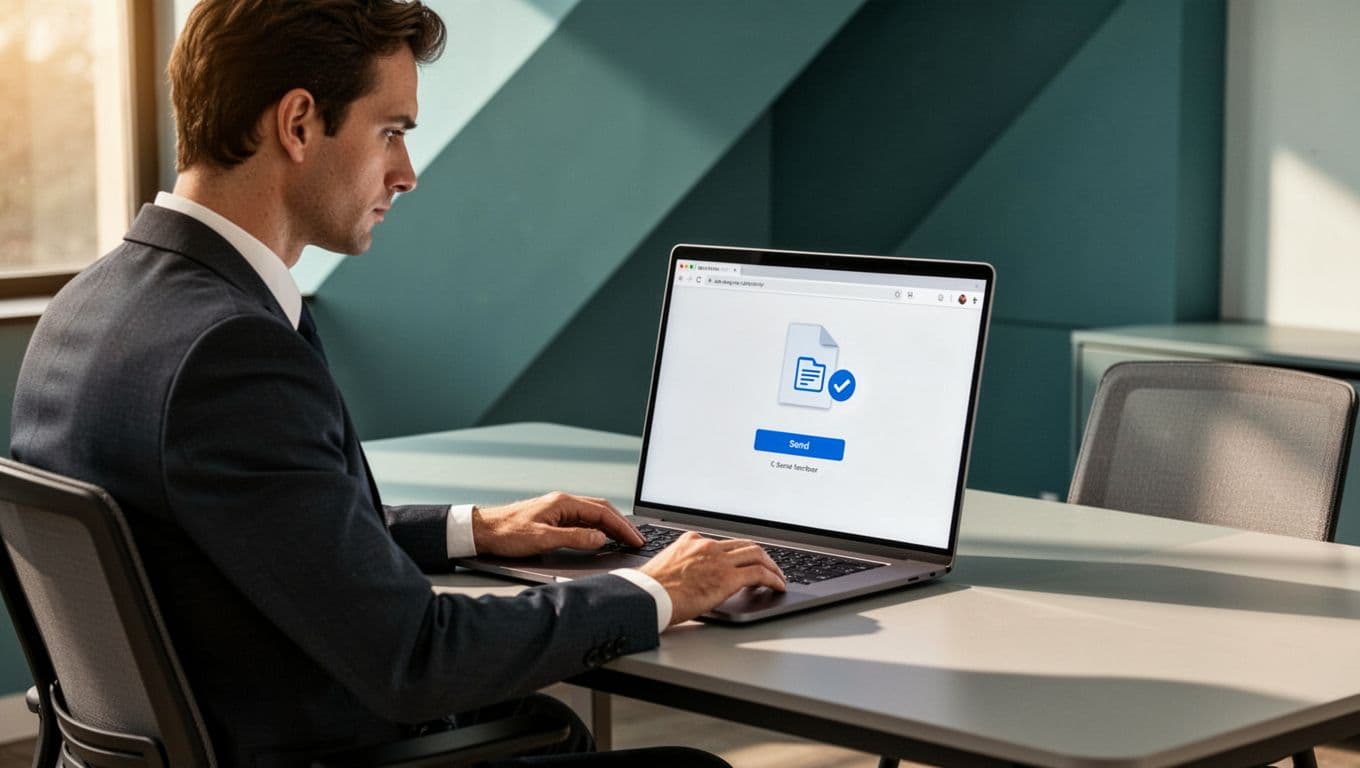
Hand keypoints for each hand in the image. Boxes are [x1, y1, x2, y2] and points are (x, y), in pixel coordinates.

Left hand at [472, 492, 644, 557]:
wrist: (483, 531)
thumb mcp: (543, 538)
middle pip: (601, 509)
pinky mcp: (553, 517)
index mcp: (563, 503)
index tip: (635, 539)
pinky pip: (583, 520)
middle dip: (621, 524)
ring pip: (593, 514)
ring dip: (610, 526)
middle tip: (636, 540)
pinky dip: (597, 528)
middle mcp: (563, 502)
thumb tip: (600, 538)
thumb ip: (574, 538)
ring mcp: (558, 509)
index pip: (602, 512)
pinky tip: (600, 537)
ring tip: (624, 540)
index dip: (622, 527)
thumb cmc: (507, 532)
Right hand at [639, 532, 785, 625]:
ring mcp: (719, 560)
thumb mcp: (667, 565)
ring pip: (757, 555)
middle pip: (745, 545)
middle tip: (770, 567)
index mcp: (692, 541)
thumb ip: (683, 564)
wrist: (648, 595)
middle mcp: (708, 546)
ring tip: (778, 577)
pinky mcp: (728, 577)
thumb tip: (689, 577)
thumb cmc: (651, 588)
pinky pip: (759, 573)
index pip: (725, 543)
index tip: (746, 560)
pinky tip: (778, 586)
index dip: (740, 553)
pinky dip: (773, 579)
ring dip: (772, 566)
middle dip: (761, 556)